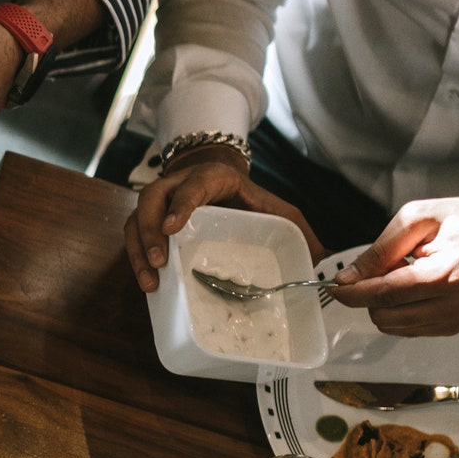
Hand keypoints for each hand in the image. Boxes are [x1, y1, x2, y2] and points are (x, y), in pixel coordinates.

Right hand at [123, 145, 324, 292]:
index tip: (173, 228)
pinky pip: (133, 234)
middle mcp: (178, 184)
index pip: (192, 185)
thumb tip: (325, 261)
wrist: (224, 184)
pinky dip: (135, 257)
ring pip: (135, 217)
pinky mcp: (149, 219)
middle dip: (150, 231)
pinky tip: (148, 281)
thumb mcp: (279, 211)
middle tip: (160, 262)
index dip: (181, 205)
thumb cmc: (252, 201)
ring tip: (150, 280)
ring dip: (137, 249)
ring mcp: (160, 201)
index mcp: (212, 177)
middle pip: (151, 199)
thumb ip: (300, 232)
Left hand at [328, 194, 458, 336]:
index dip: (352, 293)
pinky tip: (416, 287)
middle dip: (372, 293)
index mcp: (444, 275)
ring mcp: (454, 321)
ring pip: (392, 326)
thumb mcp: (418, 218)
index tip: (334, 286)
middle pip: (384, 315)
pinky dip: (401, 310)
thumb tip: (347, 278)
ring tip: (407, 273)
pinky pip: (408, 328)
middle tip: (389, 265)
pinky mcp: (453, 327)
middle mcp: (451, 306)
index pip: (384, 295)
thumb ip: (380, 250)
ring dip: (386, 303)